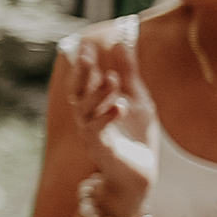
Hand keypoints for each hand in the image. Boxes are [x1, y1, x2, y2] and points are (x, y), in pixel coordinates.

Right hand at [70, 27, 156, 210]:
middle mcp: (87, 119)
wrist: (140, 173)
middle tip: (87, 55)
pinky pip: (96, 132)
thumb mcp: (137, 98)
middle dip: (81, 74)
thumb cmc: (135, 136)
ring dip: (97, 94)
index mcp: (94, 105)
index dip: (83, 63)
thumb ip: (129, 73)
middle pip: (77, 93)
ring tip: (112, 80)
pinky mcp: (100, 150)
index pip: (84, 80)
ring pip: (84, 111)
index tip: (86, 43)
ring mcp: (91, 135)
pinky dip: (106, 118)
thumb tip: (121, 42)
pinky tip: (119, 106)